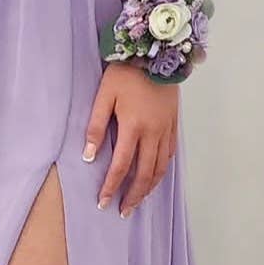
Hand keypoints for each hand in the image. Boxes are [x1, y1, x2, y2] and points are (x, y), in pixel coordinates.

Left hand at [83, 63, 178, 215]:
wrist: (156, 53)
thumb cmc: (125, 73)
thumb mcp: (104, 96)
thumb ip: (95, 126)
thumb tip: (89, 156)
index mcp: (134, 126)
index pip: (122, 166)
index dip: (111, 186)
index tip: (103, 202)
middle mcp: (153, 133)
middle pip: (145, 174)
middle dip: (133, 196)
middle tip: (122, 211)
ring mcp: (166, 130)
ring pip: (161, 168)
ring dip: (149, 188)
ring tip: (137, 201)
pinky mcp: (174, 125)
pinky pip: (170, 155)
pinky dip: (162, 172)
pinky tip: (154, 179)